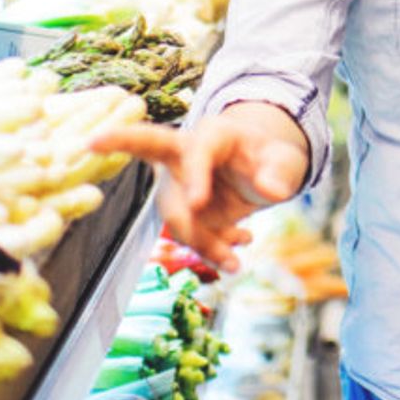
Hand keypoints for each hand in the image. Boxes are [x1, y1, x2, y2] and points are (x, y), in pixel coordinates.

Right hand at [93, 103, 308, 270]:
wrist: (261, 171)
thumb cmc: (271, 157)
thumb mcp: (287, 161)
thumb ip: (280, 173)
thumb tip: (271, 192)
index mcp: (212, 136)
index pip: (196, 151)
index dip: (194, 175)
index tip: (197, 203)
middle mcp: (185, 157)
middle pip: (158, 164)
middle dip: (135, 159)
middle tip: (112, 159)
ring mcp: (178, 185)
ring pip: (176, 218)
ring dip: (203, 244)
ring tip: (236, 263)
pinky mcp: (181, 210)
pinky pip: (187, 236)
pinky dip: (210, 251)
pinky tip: (236, 252)